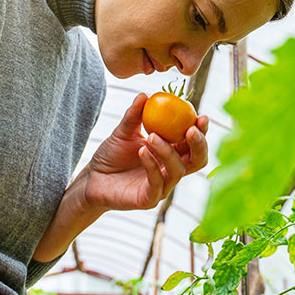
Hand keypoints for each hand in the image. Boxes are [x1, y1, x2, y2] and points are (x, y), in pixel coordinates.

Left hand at [81, 93, 209, 211]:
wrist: (92, 178)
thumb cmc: (112, 155)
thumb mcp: (123, 132)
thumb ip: (134, 115)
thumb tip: (144, 95)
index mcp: (172, 152)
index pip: (193, 143)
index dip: (201, 131)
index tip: (201, 116)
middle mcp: (171, 170)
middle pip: (197, 160)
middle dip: (199, 144)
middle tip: (191, 129)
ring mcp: (163, 186)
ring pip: (177, 170)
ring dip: (167, 151)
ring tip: (152, 136)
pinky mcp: (149, 199)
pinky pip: (157, 183)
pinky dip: (152, 165)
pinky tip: (142, 151)